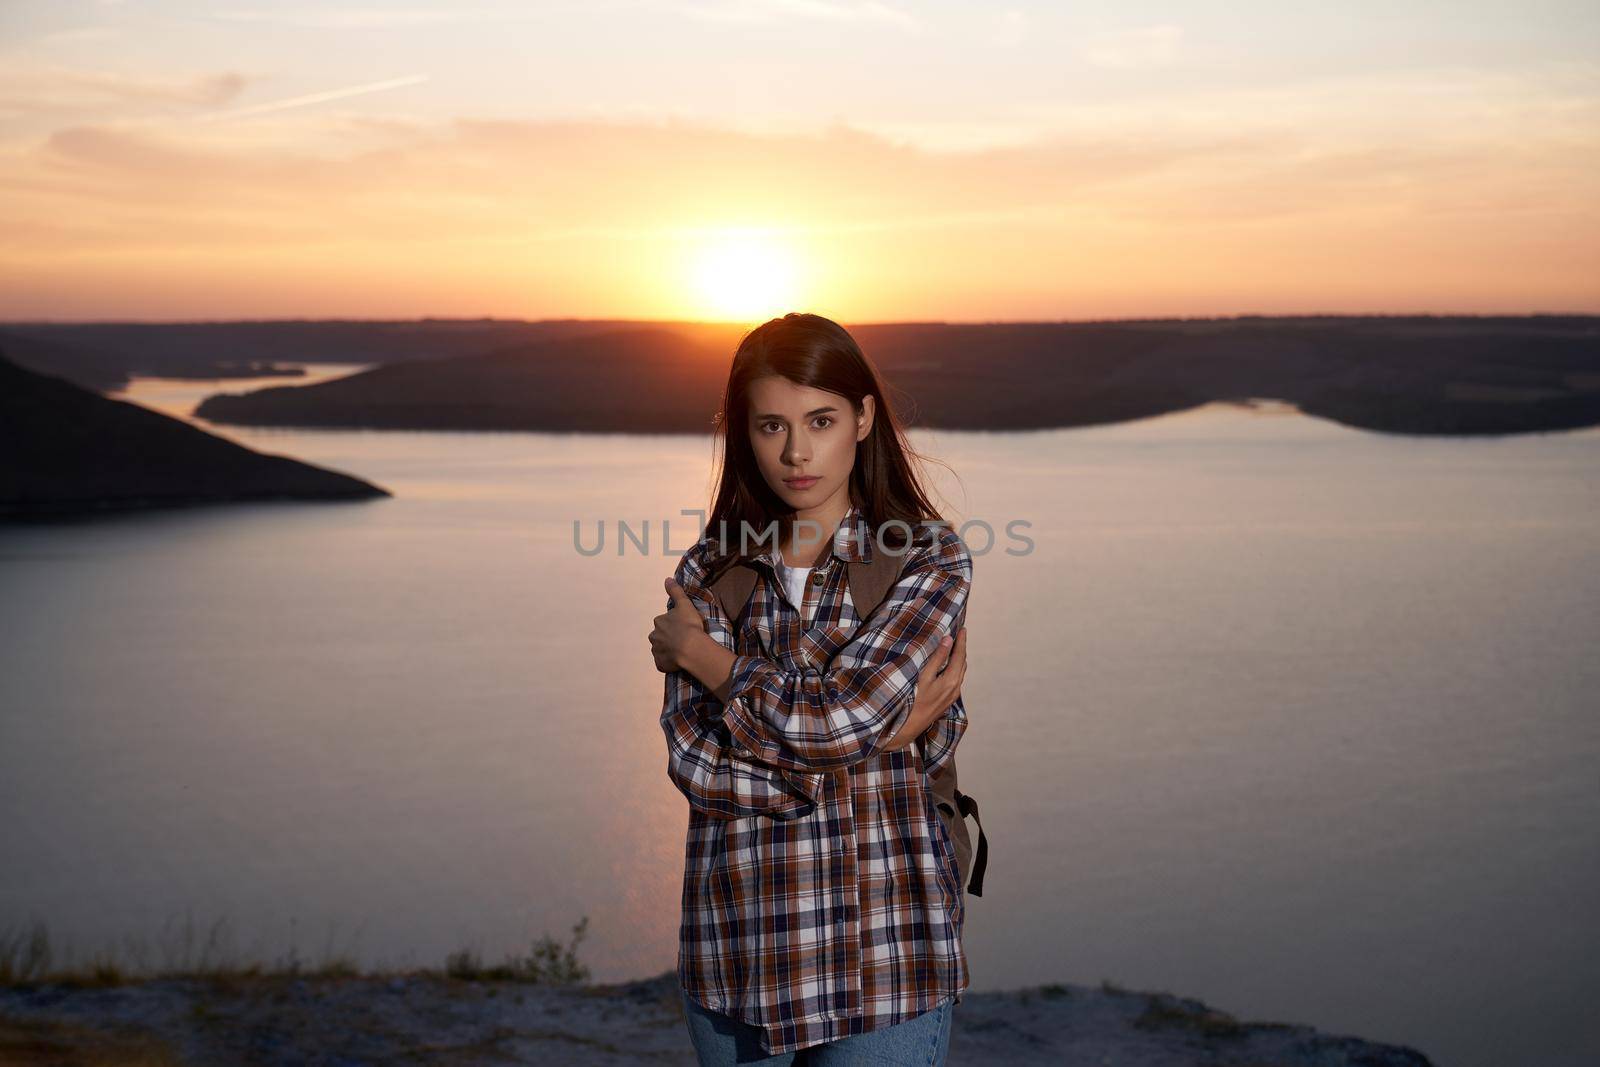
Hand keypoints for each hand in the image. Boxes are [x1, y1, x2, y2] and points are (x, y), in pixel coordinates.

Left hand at [651, 577, 708, 672]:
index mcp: (659, 621)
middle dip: (669, 637)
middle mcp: (654, 636)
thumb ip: (675, 591)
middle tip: (683, 640)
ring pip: (661, 649)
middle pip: (660, 636)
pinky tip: (678, 661)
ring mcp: (656, 651)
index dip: (674, 624)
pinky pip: (663, 662)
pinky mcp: (660, 664)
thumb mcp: (684, 604)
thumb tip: (667, 579)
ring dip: (669, 650)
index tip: (683, 627)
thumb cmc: (689, 625)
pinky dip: (668, 662)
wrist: (691, 648)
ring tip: (682, 651)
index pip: (664, 621)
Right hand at [883, 626, 966, 750]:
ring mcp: (953, 695)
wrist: (910, 726)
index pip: (960, 655)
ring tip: (954, 647)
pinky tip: (948, 665)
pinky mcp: (948, 700)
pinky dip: (955, 667)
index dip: (962, 641)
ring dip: (959, 658)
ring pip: (960, 672)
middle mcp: (956, 688)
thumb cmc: (913, 699)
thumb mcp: (924, 676)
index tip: (963, 629)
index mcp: (951, 680)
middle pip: (963, 663)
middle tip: (959, 635)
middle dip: (961, 648)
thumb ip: (937, 658)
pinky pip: (956, 679)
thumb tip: (948, 640)